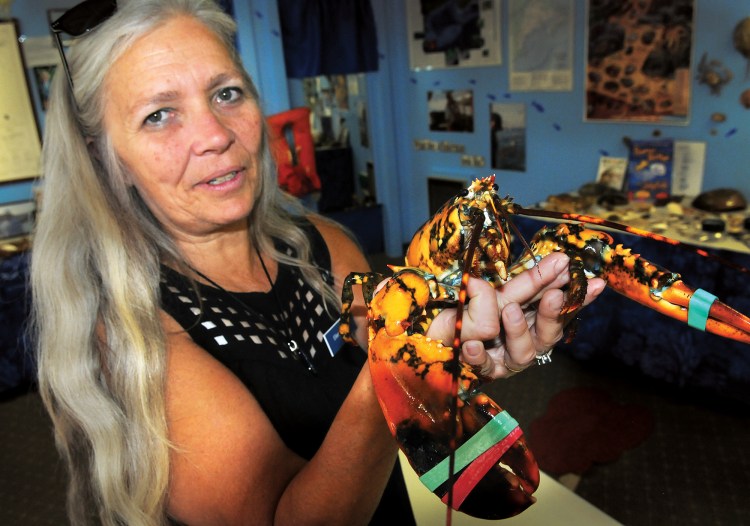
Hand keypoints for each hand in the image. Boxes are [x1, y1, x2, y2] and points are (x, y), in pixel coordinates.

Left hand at [428, 252, 605, 379]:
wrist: (426, 332)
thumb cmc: (463, 309)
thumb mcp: (493, 290)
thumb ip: (525, 283)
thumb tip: (560, 261)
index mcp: (529, 319)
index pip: (559, 308)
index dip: (577, 296)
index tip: (593, 282)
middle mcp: (522, 342)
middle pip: (547, 334)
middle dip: (553, 315)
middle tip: (553, 296)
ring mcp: (503, 359)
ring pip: (523, 352)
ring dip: (518, 330)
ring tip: (509, 312)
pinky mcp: (481, 370)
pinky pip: (483, 365)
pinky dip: (478, 355)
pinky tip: (471, 346)